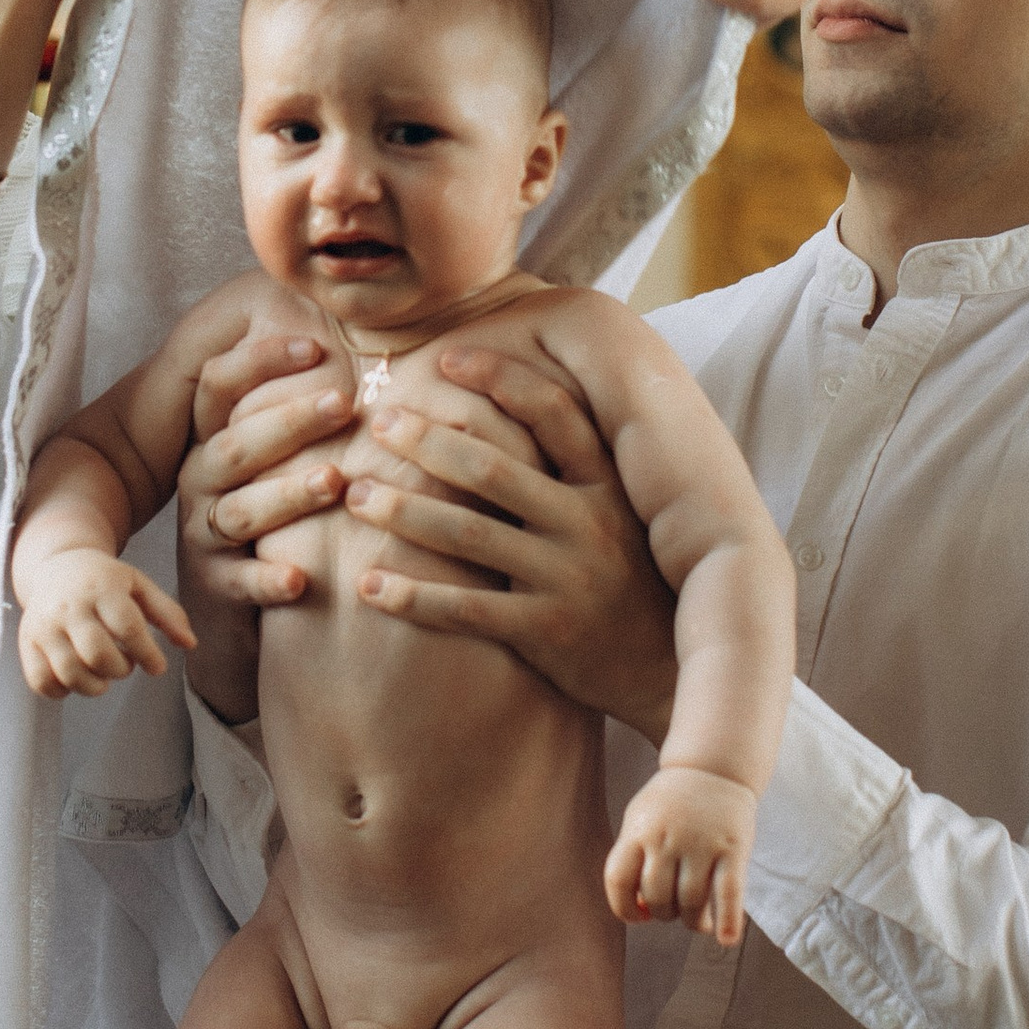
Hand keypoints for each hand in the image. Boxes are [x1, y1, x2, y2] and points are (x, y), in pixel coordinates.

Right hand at [16, 551, 194, 701]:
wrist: (56, 565)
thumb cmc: (106, 580)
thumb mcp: (139, 585)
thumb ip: (168, 613)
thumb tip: (190, 645)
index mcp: (101, 587)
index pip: (127, 626)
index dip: (147, 653)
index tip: (157, 667)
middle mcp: (69, 606)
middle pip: (97, 653)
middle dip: (120, 669)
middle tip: (126, 665)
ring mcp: (43, 626)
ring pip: (70, 673)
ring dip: (96, 685)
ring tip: (105, 674)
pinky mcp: (27, 644)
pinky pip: (42, 682)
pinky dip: (63, 691)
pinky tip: (78, 677)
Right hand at [175, 326, 359, 616]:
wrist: (233, 596)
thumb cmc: (275, 503)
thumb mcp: (274, 447)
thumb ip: (301, 394)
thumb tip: (356, 319)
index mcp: (215, 436)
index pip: (219, 383)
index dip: (261, 360)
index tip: (317, 346)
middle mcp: (204, 480)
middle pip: (236, 444)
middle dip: (289, 421)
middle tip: (343, 402)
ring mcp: (208, 533)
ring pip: (241, 511)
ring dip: (287, 494)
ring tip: (334, 480)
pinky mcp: (220, 585)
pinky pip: (240, 582)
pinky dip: (267, 580)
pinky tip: (298, 578)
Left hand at [341, 348, 679, 739]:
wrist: (673, 670)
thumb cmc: (637, 579)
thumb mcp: (629, 514)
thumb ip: (585, 469)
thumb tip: (529, 397)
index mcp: (610, 486)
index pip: (554, 413)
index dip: (499, 379)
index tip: (447, 358)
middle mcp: (590, 524)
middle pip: (492, 469)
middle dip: (427, 441)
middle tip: (379, 423)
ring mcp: (568, 579)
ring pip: (469, 535)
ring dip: (403, 511)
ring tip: (355, 495)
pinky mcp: (547, 632)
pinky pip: (466, 608)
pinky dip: (413, 595)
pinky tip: (368, 585)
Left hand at [606, 763, 757, 943]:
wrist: (713, 768)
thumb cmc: (671, 804)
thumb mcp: (641, 820)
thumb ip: (635, 860)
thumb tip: (641, 911)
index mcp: (639, 832)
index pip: (618, 880)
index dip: (624, 908)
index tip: (639, 916)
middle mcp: (667, 838)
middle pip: (657, 897)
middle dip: (664, 913)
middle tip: (674, 908)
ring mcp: (701, 844)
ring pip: (691, 903)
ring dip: (692, 921)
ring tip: (697, 919)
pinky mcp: (732, 850)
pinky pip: (729, 893)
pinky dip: (729, 920)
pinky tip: (727, 940)